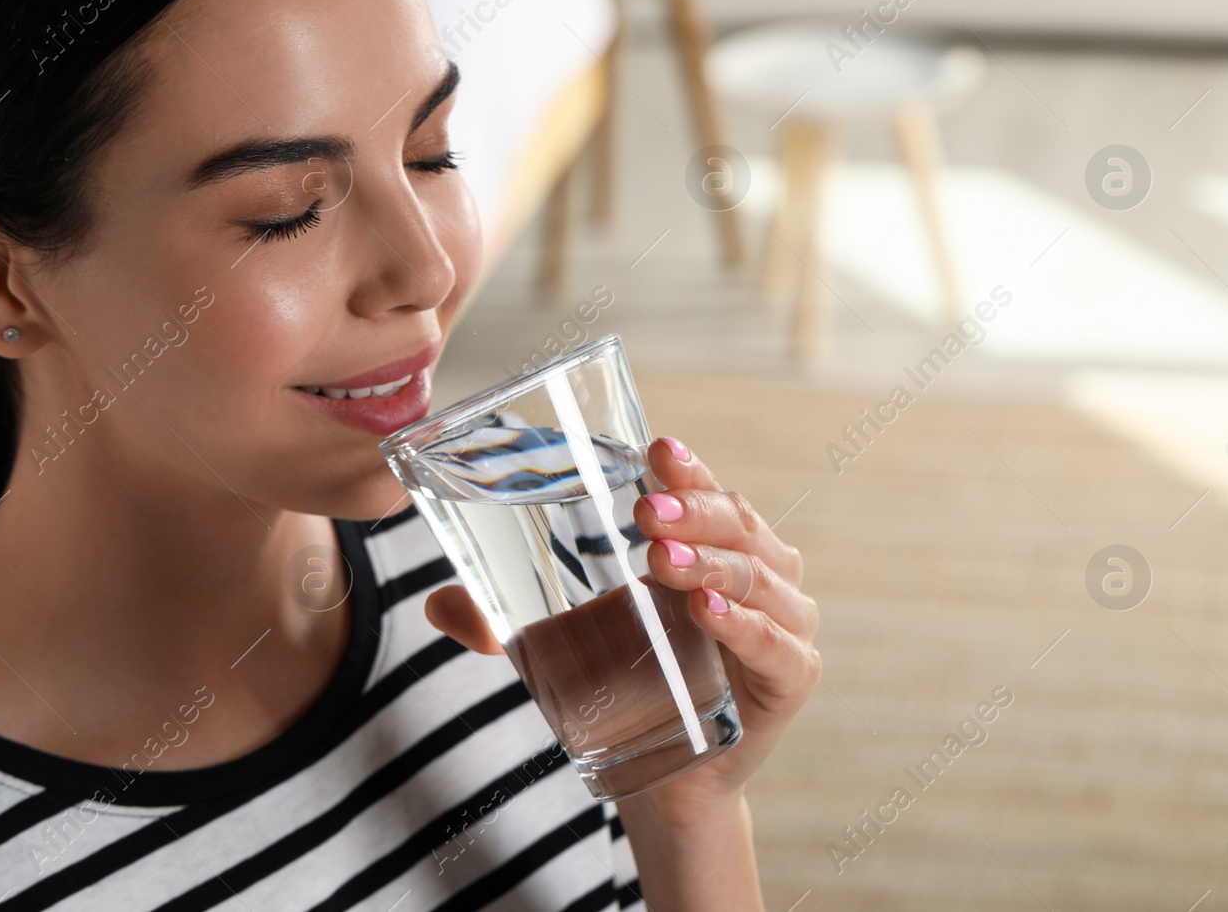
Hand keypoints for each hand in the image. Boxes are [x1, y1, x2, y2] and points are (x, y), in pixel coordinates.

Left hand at [424, 435, 820, 819]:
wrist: (666, 778)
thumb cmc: (628, 682)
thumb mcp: (563, 641)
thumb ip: (500, 621)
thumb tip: (434, 603)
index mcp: (716, 544)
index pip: (708, 492)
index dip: (687, 468)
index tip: (654, 450)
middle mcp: (762, 573)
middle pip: (738, 524)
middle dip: (693, 511)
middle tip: (643, 511)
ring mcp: (785, 624)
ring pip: (760, 576)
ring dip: (711, 562)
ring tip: (663, 558)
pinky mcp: (792, 679)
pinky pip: (779, 646)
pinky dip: (746, 628)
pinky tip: (707, 615)